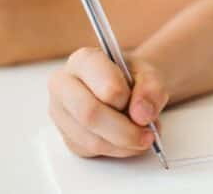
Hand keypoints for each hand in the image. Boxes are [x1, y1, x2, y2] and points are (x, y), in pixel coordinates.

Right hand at [48, 47, 168, 157]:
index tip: (140, 105)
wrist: (128, 87)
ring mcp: (61, 113)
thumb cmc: (133, 77)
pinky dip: (117, 150)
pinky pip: (91, 151)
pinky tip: (129, 141)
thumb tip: (142, 115)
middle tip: (148, 135)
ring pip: (90, 138)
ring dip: (123, 144)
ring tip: (144, 136)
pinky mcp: (67, 137)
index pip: (102, 84)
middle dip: (124, 130)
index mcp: (83, 60)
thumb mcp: (150, 75)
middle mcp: (64, 85)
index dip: (125, 99)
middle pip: (90, 114)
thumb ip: (151, 90)